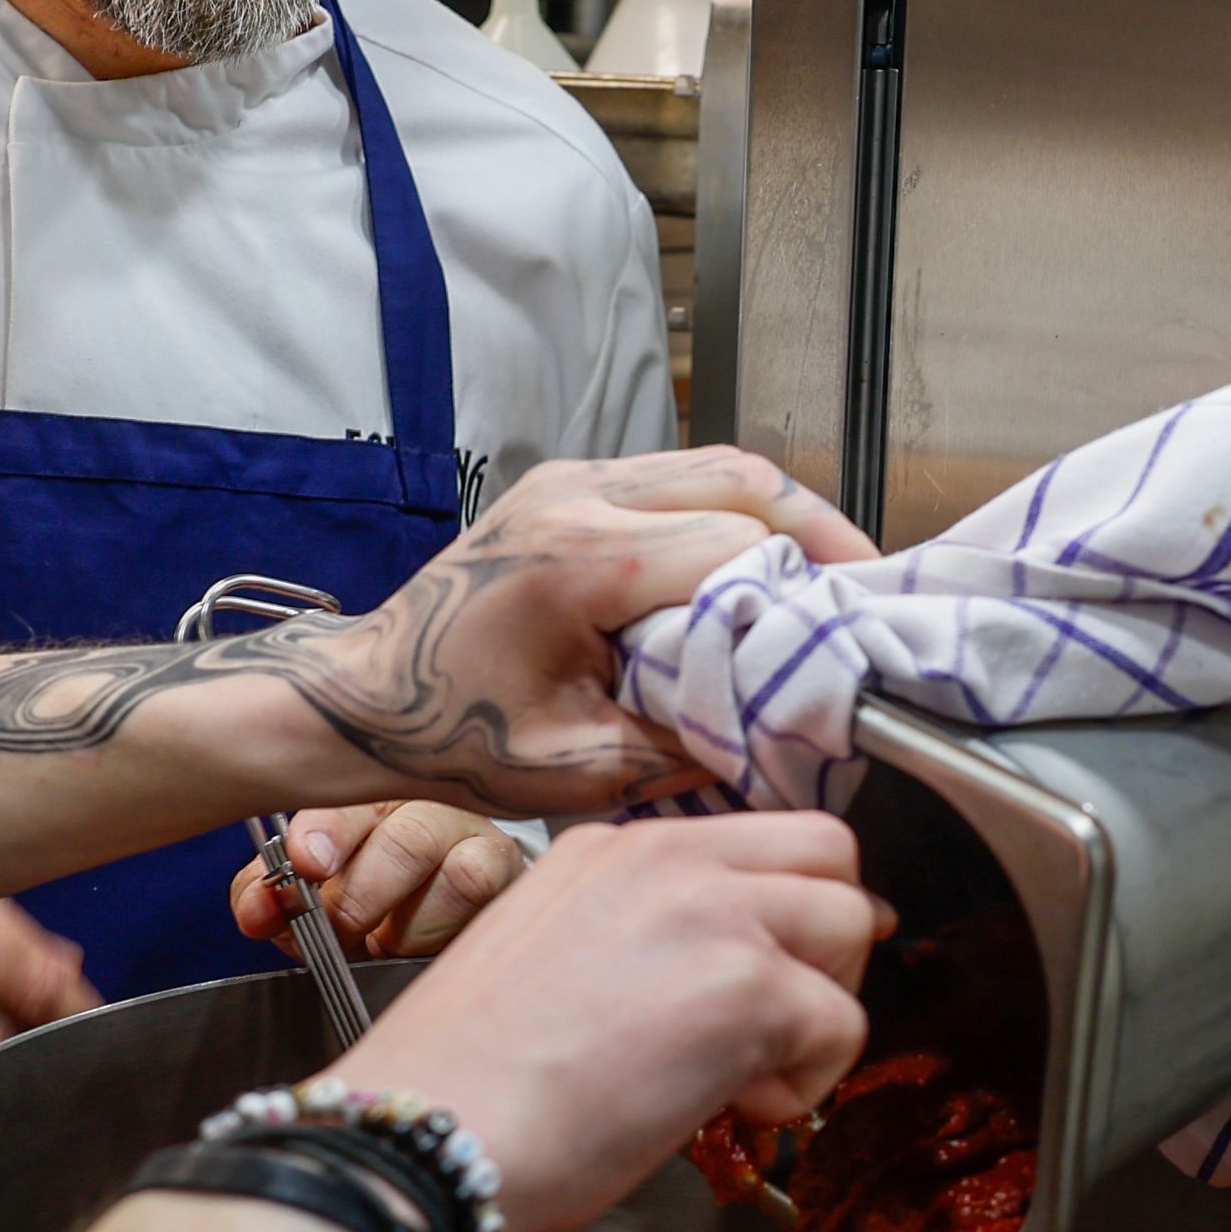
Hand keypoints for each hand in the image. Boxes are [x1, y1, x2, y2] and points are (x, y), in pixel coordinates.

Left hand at [232, 803, 525, 956]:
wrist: (441, 893)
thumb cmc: (364, 878)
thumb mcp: (305, 880)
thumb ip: (268, 892)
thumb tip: (257, 912)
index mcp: (370, 790)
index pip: (350, 803)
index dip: (327, 835)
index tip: (307, 864)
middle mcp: (433, 802)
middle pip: (410, 839)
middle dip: (363, 899)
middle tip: (341, 933)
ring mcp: (483, 840)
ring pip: (462, 877)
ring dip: (411, 927)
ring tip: (385, 943)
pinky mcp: (515, 880)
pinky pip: (491, 910)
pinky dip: (444, 938)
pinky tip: (422, 948)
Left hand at [285, 449, 869, 814]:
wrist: (365, 700)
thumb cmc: (451, 736)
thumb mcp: (578, 768)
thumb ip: (685, 746)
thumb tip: (777, 730)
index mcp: (582, 560)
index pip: (737, 545)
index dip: (804, 589)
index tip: (840, 636)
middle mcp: (578, 497)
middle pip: (742, 477)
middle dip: (818, 528)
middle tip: (865, 585)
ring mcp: (569, 479)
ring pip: (713, 462)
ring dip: (779, 511)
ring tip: (824, 572)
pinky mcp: (566, 486)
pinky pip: (674, 474)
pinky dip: (729, 508)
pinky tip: (755, 560)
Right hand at [325, 812, 881, 1231]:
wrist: (431, 1130)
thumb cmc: (469, 1082)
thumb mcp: (550, 957)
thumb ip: (639, 938)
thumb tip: (711, 976)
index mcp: (613, 849)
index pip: (750, 842)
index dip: (774, 916)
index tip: (756, 975)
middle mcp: (666, 859)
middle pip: (826, 851)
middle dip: (827, 937)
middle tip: (784, 1014)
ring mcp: (712, 912)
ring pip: (850, 920)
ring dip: (825, 1003)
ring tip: (756, 1069)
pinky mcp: (747, 986)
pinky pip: (843, 1024)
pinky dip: (810, 1082)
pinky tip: (737, 1110)